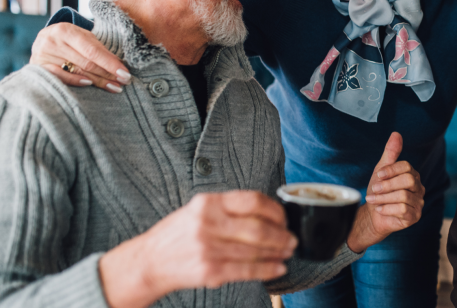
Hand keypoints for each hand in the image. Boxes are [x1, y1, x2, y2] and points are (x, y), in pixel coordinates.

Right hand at [31, 23, 130, 92]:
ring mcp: (42, 55)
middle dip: (108, 74)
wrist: (44, 40)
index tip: (125, 74)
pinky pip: (59, 78)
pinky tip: (89, 85)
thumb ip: (99, 49)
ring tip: (114, 87)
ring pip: (77, 71)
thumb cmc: (71, 40)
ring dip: (98, 81)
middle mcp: (52, 41)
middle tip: (124, 82)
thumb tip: (120, 67)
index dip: (110, 63)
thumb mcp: (84, 37)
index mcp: (65, 30)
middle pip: (86, 63)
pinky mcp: (37, 67)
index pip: (92, 50)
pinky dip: (75, 81)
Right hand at [99, 191, 296, 307]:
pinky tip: (277, 268)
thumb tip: (268, 212)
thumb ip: (228, 208)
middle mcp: (208, 223)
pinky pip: (247, 270)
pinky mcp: (210, 271)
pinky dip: (267, 270)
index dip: (275, 210)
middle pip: (258, 228)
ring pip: (256, 250)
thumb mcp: (199, 209)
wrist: (149, 261)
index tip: (284, 218)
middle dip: (281, 235)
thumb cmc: (178, 234)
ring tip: (287, 252)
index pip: (252, 201)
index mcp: (208, 203)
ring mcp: (209, 248)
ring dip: (278, 252)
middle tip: (291, 239)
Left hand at [346, 132, 424, 252]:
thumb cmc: (378, 192)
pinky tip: (380, 209)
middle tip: (374, 189)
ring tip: (373, 200)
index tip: (378, 175)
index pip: (406, 167)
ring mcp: (418, 202)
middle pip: (407, 180)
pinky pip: (402, 210)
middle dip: (387, 185)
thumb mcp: (381, 170)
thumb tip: (396, 134)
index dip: (391, 170)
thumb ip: (390, 153)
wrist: (373, 215)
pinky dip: (387, 209)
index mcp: (412, 174)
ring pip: (403, 196)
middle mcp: (418, 188)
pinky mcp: (414, 216)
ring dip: (383, 198)